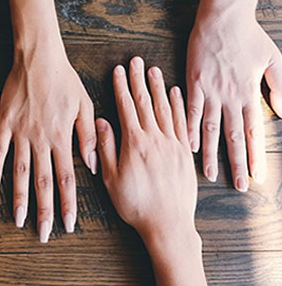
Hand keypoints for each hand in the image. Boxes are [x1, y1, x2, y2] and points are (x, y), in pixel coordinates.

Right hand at [0, 41, 96, 242]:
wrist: (38, 57)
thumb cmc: (64, 79)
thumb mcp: (84, 104)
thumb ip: (87, 136)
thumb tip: (92, 164)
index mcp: (61, 136)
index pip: (66, 178)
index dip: (68, 203)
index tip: (68, 224)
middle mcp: (40, 139)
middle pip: (42, 181)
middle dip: (44, 210)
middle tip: (44, 234)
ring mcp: (19, 132)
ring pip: (19, 172)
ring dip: (19, 198)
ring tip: (20, 219)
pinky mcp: (4, 123)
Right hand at [96, 57, 196, 242]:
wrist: (168, 224)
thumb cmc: (136, 204)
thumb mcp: (111, 178)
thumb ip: (106, 148)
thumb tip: (101, 122)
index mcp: (135, 143)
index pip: (127, 107)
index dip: (121, 87)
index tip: (119, 70)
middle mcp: (155, 139)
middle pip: (146, 102)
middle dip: (139, 80)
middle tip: (136, 61)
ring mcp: (172, 144)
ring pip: (165, 108)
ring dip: (158, 87)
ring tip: (154, 70)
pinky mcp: (184, 153)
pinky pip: (182, 123)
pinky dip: (179, 105)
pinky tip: (175, 93)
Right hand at [186, 12, 281, 190]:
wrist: (222, 18)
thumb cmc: (248, 36)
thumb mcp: (274, 58)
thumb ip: (280, 85)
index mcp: (248, 93)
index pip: (254, 131)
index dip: (255, 155)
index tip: (257, 176)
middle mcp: (230, 97)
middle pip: (233, 136)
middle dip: (236, 162)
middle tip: (238, 186)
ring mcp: (210, 91)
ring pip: (210, 128)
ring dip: (210, 153)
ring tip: (209, 174)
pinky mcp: (193, 83)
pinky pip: (190, 110)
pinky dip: (189, 129)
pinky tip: (189, 145)